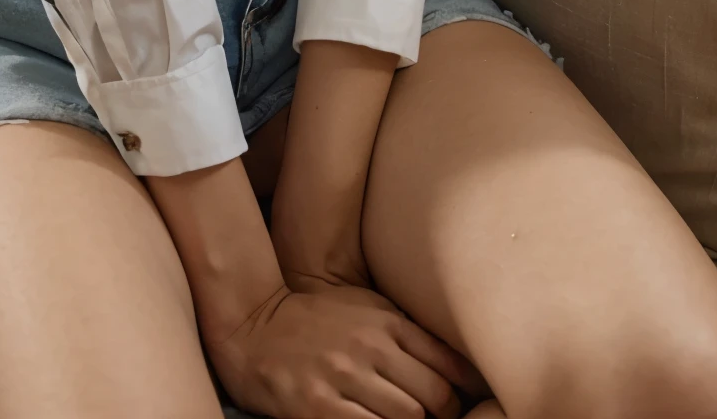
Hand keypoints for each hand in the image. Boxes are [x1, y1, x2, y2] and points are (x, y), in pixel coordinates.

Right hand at [279, 271, 492, 408]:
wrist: (253, 325)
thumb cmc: (315, 319)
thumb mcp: (365, 309)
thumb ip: (406, 333)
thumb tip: (454, 367)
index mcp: (385, 323)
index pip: (446, 364)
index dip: (462, 393)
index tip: (462, 404)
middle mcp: (369, 347)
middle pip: (433, 396)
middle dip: (443, 416)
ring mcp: (343, 377)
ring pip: (407, 417)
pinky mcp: (320, 407)